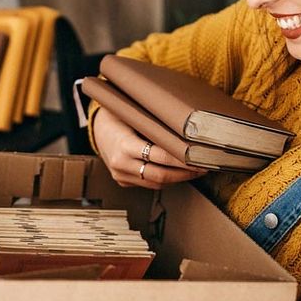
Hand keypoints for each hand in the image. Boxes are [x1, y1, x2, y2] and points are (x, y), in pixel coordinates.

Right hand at [91, 107, 207, 189]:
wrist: (97, 128)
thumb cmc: (120, 116)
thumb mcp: (134, 116)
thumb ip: (155, 126)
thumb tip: (188, 131)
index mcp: (124, 145)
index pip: (160, 156)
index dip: (181, 159)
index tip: (198, 157)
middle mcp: (121, 164)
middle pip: (160, 175)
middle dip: (184, 173)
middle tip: (203, 167)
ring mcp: (121, 175)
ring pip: (156, 183)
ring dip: (178, 178)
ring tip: (195, 171)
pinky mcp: (123, 181)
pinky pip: (149, 184)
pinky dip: (165, 179)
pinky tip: (178, 172)